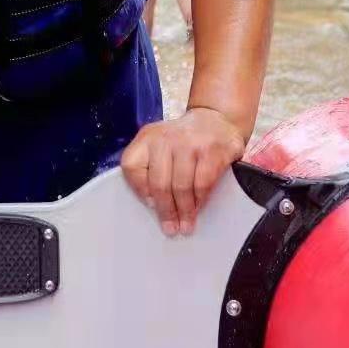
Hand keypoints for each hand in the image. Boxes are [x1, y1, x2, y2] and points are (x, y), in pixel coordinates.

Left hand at [121, 107, 244, 236]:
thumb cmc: (185, 141)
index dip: (140, 189)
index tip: (150, 204)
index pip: (131, 166)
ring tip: (186, 225)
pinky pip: (203, 184)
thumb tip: (152, 204)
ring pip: (181, 186)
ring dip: (185, 211)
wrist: (217, 119)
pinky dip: (200, 200)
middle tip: (171, 228)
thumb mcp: (161, 145)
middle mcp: (166, 138)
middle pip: (159, 182)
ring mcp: (190, 143)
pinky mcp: (213, 151)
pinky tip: (200, 208)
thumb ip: (151, 167)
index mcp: (147, 137)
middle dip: (166, 211)